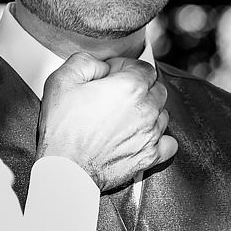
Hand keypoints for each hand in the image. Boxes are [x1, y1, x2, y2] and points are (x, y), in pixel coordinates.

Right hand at [36, 52, 177, 190]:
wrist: (64, 169)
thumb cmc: (62, 129)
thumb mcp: (61, 80)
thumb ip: (86, 61)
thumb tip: (102, 65)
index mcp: (129, 86)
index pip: (143, 67)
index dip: (125, 68)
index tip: (112, 76)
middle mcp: (146, 109)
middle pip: (156, 88)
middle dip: (139, 88)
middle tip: (116, 96)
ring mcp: (151, 134)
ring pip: (162, 113)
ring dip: (148, 112)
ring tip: (124, 117)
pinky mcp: (150, 156)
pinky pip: (169, 142)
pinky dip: (159, 138)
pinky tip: (142, 136)